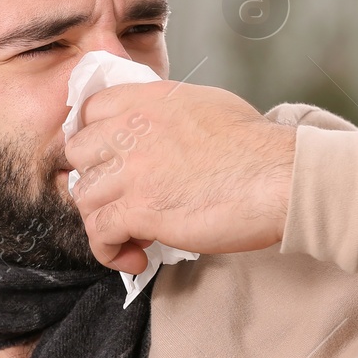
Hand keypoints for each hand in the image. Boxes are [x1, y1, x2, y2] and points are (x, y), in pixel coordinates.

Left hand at [65, 81, 295, 273]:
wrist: (280, 177)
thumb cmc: (257, 147)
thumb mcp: (206, 105)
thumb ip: (167, 113)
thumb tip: (155, 130)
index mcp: (148, 100)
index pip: (89, 110)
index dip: (93, 140)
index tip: (106, 162)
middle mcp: (132, 130)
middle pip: (78, 154)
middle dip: (94, 180)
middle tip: (119, 199)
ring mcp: (132, 169)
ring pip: (84, 197)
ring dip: (103, 220)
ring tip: (132, 236)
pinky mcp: (140, 209)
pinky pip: (100, 233)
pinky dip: (110, 251)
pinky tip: (135, 258)